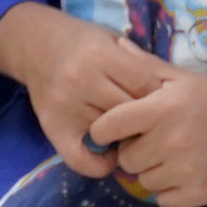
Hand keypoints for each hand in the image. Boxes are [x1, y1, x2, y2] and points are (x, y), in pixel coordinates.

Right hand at [0, 4, 175, 179]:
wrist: (37, 46)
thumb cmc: (84, 43)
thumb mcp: (114, 41)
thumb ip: (139, 64)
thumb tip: (169, 99)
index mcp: (100, 56)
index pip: (145, 85)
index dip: (158, 95)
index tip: (161, 99)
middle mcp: (81, 81)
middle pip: (129, 111)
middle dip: (144, 118)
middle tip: (152, 122)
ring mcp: (65, 107)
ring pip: (110, 135)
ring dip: (125, 138)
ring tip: (132, 133)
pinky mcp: (52, 128)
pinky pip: (80, 159)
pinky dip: (100, 164)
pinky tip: (111, 154)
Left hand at [86, 72, 206, 206]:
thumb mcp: (184, 78)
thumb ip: (146, 66)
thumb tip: (115, 44)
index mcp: (162, 109)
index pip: (108, 127)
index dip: (105, 130)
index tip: (115, 129)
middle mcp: (170, 141)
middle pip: (125, 159)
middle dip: (135, 150)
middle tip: (154, 141)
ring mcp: (185, 171)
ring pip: (143, 181)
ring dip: (152, 171)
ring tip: (172, 155)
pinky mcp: (198, 194)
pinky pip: (162, 199)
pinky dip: (169, 189)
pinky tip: (184, 172)